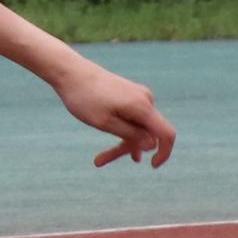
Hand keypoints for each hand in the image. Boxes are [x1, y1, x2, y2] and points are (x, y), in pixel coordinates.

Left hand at [55, 60, 174, 168]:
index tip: (152, 166)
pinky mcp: (130, 95)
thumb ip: (131, 135)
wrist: (71, 72)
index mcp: (142, 106)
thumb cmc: (85, 98)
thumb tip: (153, 145)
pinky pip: (132, 118)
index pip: (166, 133)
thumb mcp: (105, 123)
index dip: (164, 152)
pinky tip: (114, 145)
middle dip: (128, 149)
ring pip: (137, 127)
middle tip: (99, 161)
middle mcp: (146, 99)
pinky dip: (122, 131)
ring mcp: (139, 96)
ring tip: (98, 159)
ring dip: (122, 143)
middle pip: (148, 133)